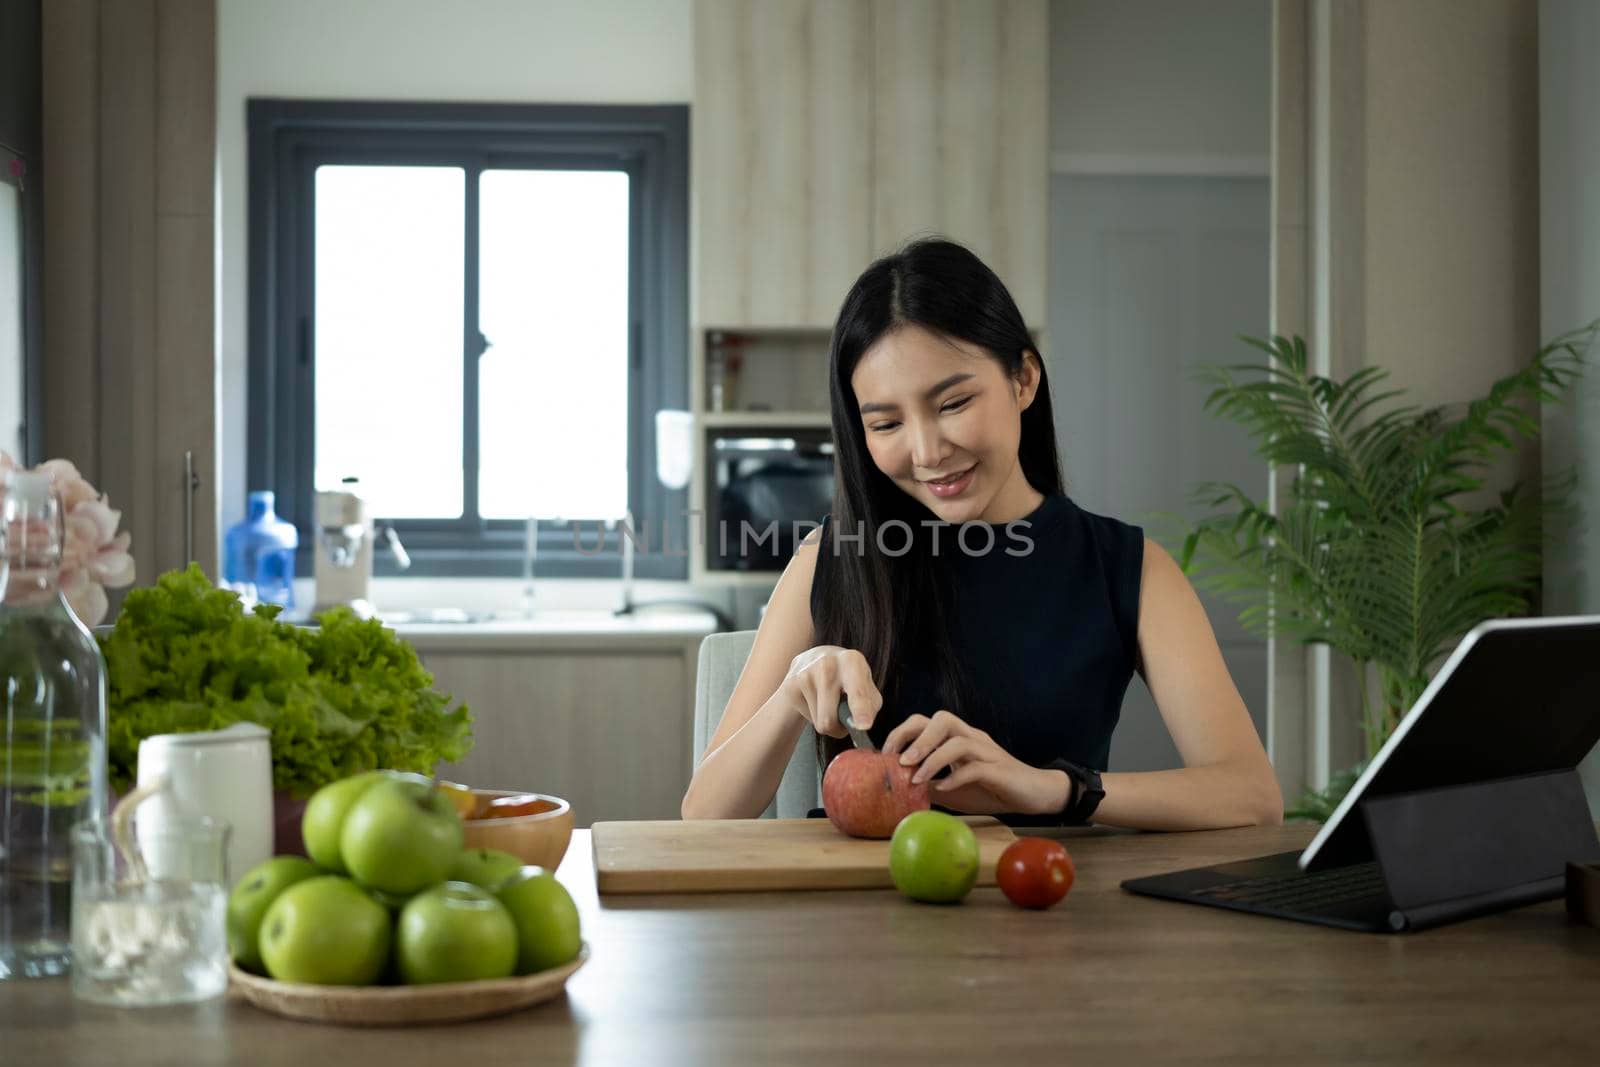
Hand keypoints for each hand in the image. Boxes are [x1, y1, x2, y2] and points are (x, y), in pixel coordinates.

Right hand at [779, 646, 882, 738]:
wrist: (814, 659)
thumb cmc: (849, 678)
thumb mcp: (867, 686)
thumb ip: (870, 706)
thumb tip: (860, 726)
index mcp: (852, 661)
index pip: (857, 692)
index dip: (861, 711)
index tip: (864, 726)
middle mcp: (827, 664)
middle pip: (829, 719)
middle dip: (838, 729)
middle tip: (844, 719)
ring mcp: (805, 673)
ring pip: (819, 723)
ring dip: (828, 722)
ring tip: (829, 703)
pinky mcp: (790, 684)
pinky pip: (807, 717)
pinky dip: (815, 716)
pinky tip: (816, 699)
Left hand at [882, 711, 1069, 815]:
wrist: (1034, 794)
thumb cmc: (992, 789)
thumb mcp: (954, 790)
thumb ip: (930, 786)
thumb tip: (899, 793)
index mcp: (958, 739)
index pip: (927, 722)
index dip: (903, 732)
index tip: (886, 754)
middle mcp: (972, 738)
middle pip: (942, 719)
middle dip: (916, 736)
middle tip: (898, 760)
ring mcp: (987, 752)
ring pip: (958, 739)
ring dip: (932, 756)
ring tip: (915, 776)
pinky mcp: (999, 770)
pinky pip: (975, 767)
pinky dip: (956, 777)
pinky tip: (944, 789)